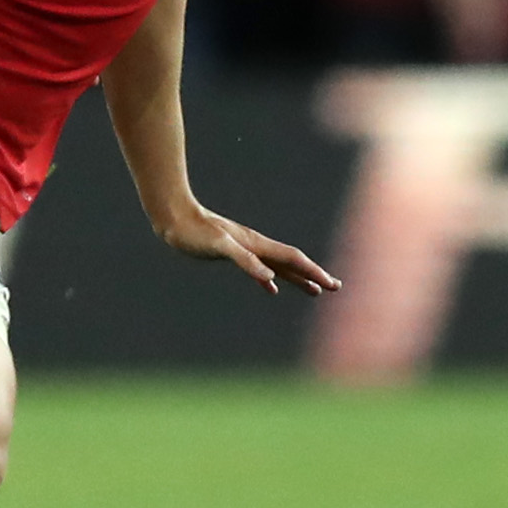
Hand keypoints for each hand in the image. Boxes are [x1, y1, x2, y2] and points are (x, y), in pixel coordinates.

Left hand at [156, 199, 336, 295]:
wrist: (173, 216)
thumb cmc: (193, 232)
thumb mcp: (219, 248)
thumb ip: (245, 261)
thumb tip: (271, 279)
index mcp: (256, 245)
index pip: (292, 259)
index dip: (312, 272)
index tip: (330, 285)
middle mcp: (255, 245)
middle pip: (291, 262)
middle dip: (313, 275)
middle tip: (334, 287)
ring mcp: (245, 248)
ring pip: (278, 265)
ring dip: (297, 278)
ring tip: (313, 291)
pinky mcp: (231, 252)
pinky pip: (258, 268)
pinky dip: (269, 278)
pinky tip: (272, 287)